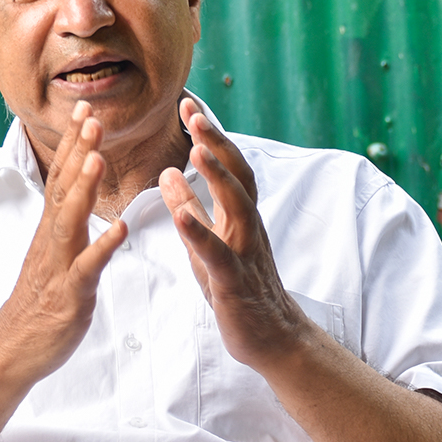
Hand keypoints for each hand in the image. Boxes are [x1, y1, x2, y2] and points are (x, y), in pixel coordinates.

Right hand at [0, 101, 126, 383]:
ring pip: (70, 220)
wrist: (14, 348)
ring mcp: (59, 264)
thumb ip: (67, 222)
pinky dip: (103, 246)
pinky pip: (87, 267)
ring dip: (84, 187)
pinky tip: (121, 228)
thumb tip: (78, 191)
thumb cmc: (40, 301)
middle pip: (63, 186)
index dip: (73, 142)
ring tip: (99, 157)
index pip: (61, 175)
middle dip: (78, 150)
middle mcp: (52, 239)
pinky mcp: (69, 293)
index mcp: (52, 228)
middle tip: (91, 114)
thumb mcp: (55, 253)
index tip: (84, 108)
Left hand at [158, 97, 307, 368]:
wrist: (273, 338)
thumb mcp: (207, 243)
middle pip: (237, 174)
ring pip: (236, 206)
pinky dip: (199, 232)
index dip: (210, 134)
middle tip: (193, 111)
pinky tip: (180, 216)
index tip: (188, 103)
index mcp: (239, 216)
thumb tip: (168, 172)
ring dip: (217, 177)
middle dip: (216, 141)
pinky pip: (217, 254)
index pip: (228, 165)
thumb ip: (190, 209)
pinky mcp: (233, 281)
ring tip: (195, 150)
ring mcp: (244, 252)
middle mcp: (247, 226)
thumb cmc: (238, 289)